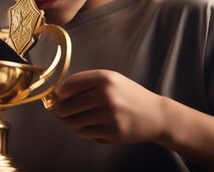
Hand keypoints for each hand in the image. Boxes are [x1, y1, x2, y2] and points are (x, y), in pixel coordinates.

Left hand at [52, 70, 166, 143]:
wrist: (155, 115)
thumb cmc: (128, 95)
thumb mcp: (112, 80)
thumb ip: (86, 83)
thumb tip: (58, 95)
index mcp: (105, 79)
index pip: (70, 85)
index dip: (60, 92)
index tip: (58, 96)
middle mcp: (107, 95)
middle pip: (67, 106)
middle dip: (60, 110)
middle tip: (60, 111)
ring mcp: (110, 115)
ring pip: (74, 122)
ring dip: (69, 122)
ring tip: (74, 119)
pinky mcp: (112, 132)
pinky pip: (85, 133)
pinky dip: (81, 130)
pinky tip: (87, 126)